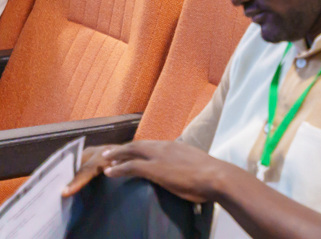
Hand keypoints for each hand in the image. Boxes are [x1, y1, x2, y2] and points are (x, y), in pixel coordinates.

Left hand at [66, 140, 228, 203]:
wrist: (216, 176)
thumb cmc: (210, 175)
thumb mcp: (195, 165)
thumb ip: (185, 165)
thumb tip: (184, 171)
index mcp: (175, 146)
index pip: (150, 144)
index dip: (137, 148)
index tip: (127, 151)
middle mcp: (165, 147)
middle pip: (137, 144)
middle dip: (121, 148)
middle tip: (109, 152)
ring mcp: (159, 156)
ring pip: (131, 152)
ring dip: (116, 155)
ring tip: (104, 159)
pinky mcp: (155, 168)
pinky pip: (131, 166)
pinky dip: (118, 168)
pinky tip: (109, 172)